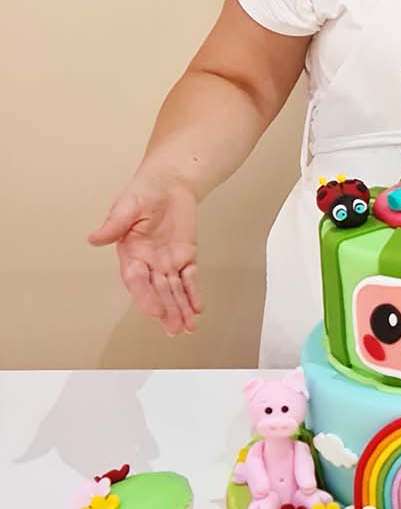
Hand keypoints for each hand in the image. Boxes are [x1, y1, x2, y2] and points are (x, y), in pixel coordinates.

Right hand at [89, 172, 201, 335]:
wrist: (169, 181)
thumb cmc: (144, 191)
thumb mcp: (126, 205)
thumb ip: (114, 224)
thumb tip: (94, 239)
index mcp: (130, 253)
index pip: (136, 279)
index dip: (144, 295)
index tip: (153, 311)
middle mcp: (148, 262)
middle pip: (157, 290)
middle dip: (166, 309)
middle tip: (174, 328)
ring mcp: (167, 261)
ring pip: (174, 289)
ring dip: (180, 308)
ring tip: (187, 327)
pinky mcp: (184, 256)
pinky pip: (190, 278)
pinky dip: (194, 293)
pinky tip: (197, 309)